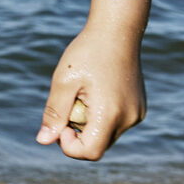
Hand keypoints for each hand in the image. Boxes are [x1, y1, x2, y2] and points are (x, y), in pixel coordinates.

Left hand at [38, 23, 144, 160]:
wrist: (117, 31)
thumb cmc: (87, 52)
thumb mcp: (63, 80)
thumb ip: (54, 113)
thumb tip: (44, 140)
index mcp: (111, 114)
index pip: (89, 152)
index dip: (68, 145)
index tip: (60, 122)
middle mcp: (129, 118)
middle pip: (97, 145)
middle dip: (77, 133)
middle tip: (69, 103)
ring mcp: (137, 114)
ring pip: (106, 135)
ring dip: (89, 124)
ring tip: (84, 94)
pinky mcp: (139, 108)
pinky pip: (116, 124)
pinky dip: (102, 116)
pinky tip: (97, 91)